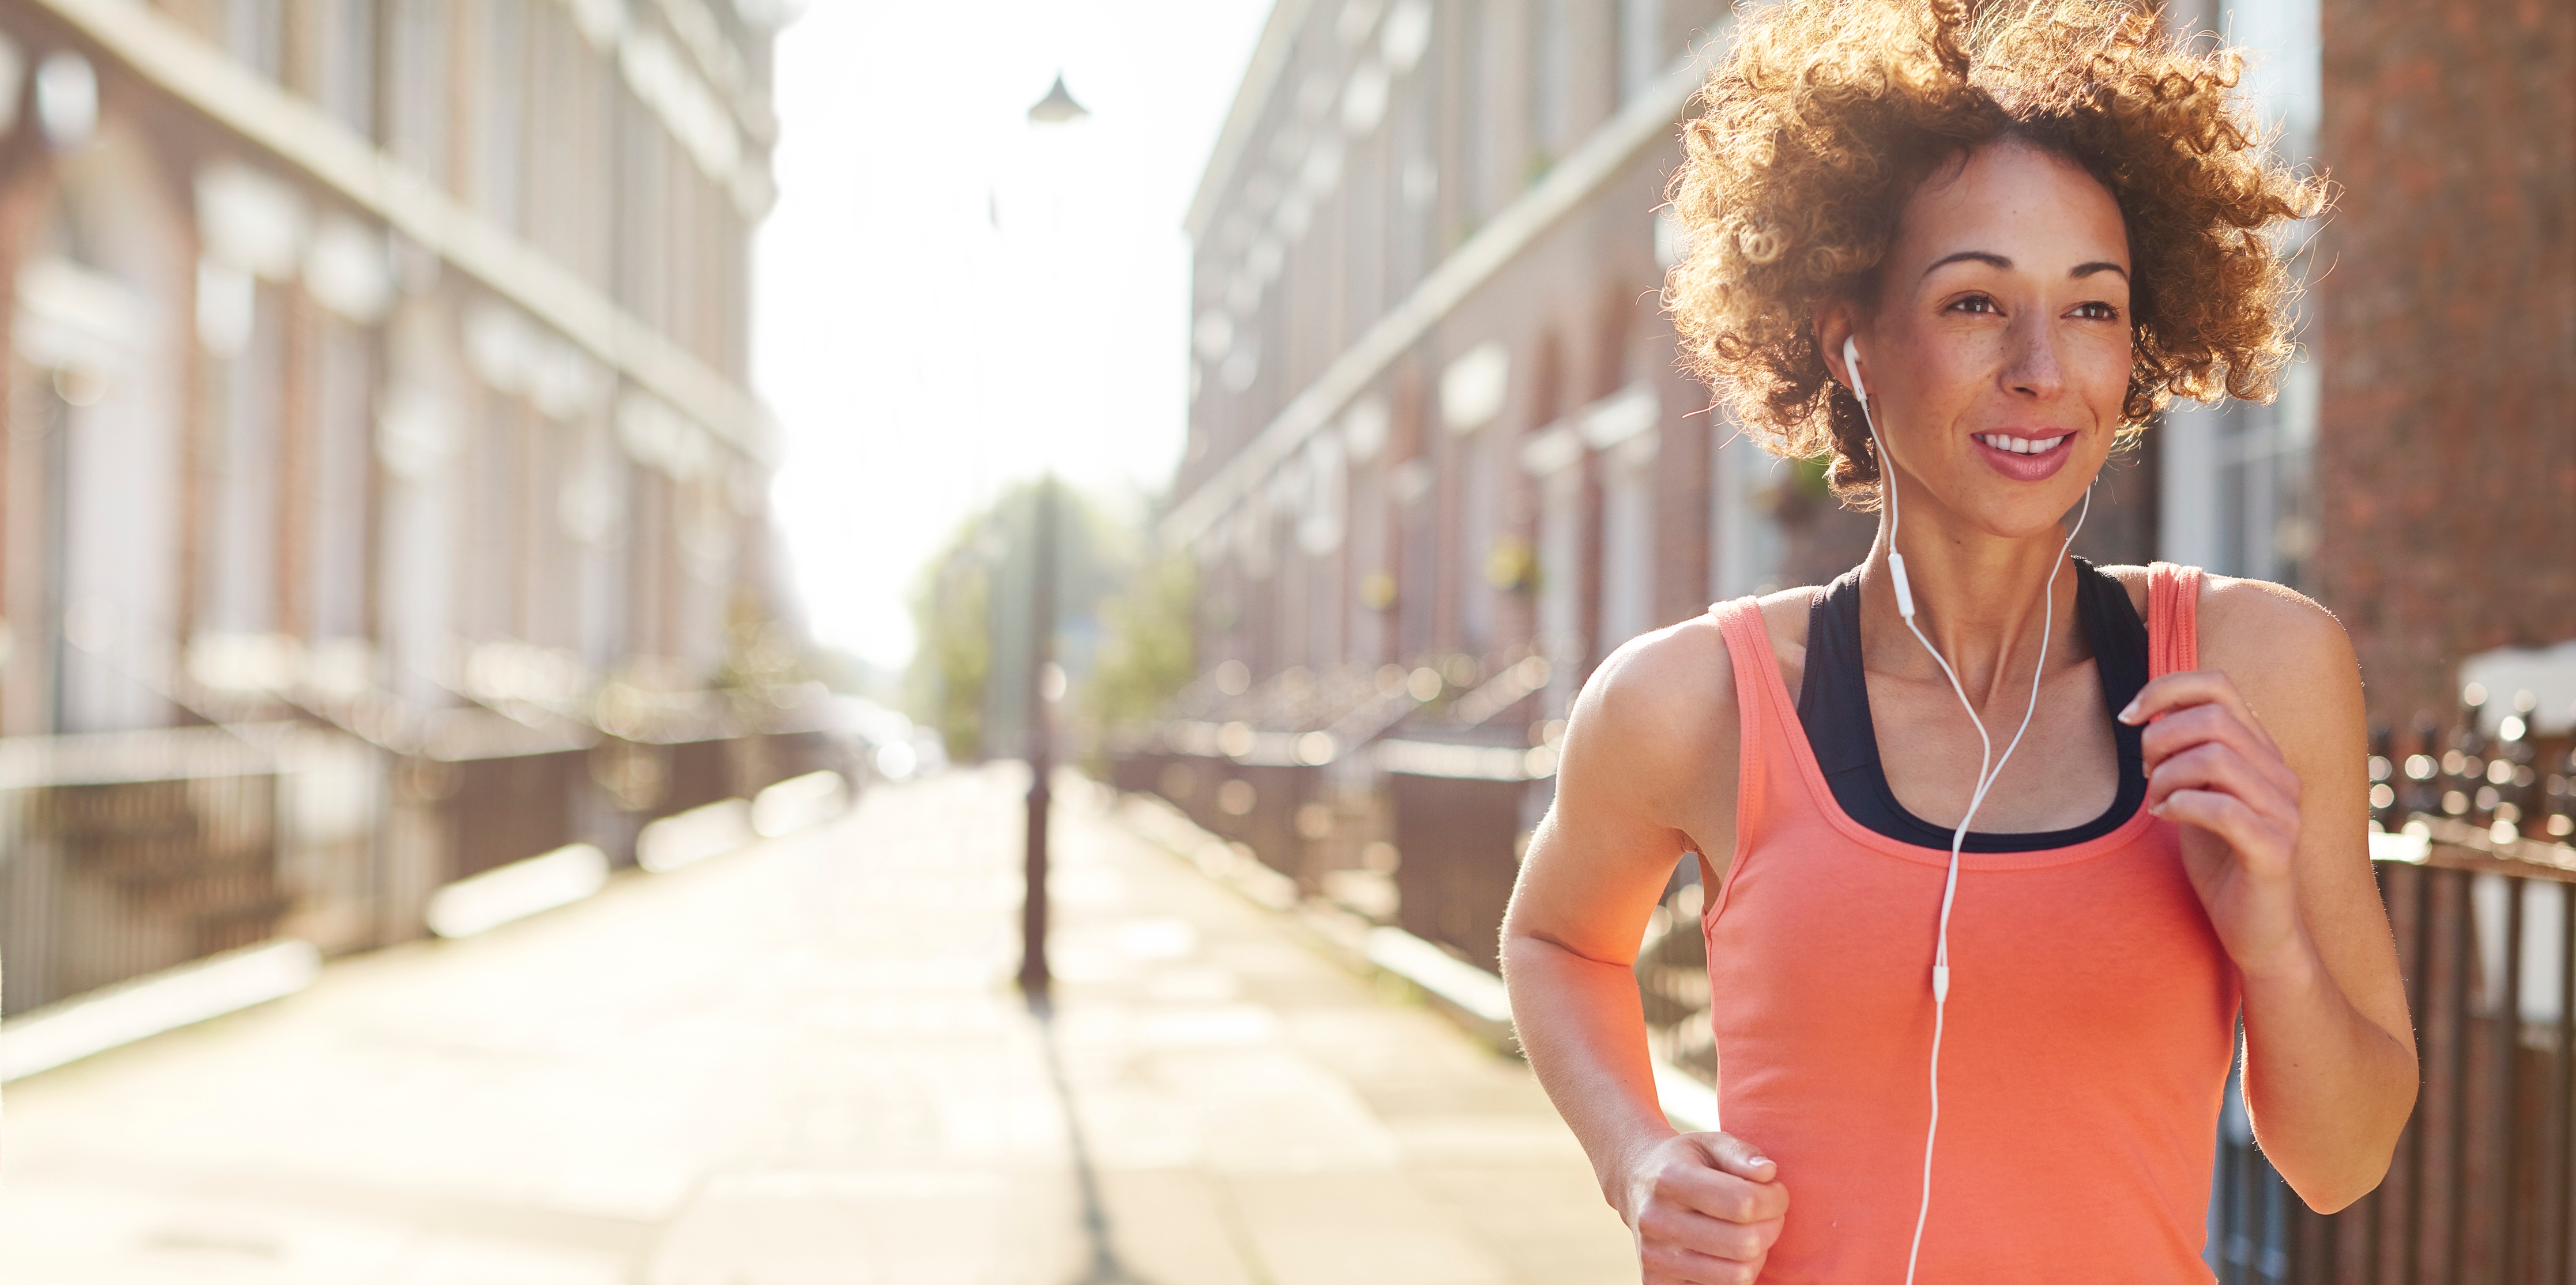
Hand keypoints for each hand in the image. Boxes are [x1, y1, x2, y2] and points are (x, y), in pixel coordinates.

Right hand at [1618, 1131, 1788, 1282]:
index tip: (1776, 1191)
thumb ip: (1742, 1153)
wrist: (1635, 1184)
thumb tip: (1768, 1172)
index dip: (1775, 1199)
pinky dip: (1736, 1273)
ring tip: (1751, 1231)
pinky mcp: (1656, 1283)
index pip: (1743, 1203)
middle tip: (1770, 1214)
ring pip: (1738, 1275)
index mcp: (1669, 1179)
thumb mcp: (1710, 1143)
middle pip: (1745, 1243)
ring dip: (1758, 1254)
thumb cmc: (1685, 1163)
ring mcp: (1654, 1257)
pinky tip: (1729, 1251)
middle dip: (1772, 1227)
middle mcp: (1655, 1220)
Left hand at [2123, 669, 2309, 979]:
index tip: (2128, 716)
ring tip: (2156, 802)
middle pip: (2212, 718)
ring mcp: (2283, 811)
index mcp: (2260, 753)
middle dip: (2159, 739)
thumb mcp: (2193, 795)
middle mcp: (2279, 774)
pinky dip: (2182, 805)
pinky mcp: (2275, 850)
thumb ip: (2182, 755)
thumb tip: (2147, 712)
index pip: (2218, 685)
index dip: (2165, 689)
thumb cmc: (2220, 862)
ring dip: (2167, 776)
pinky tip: (2167, 817)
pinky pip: (2224, 809)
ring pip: (2215, 758)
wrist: (2255, 930)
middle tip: (2144, 774)